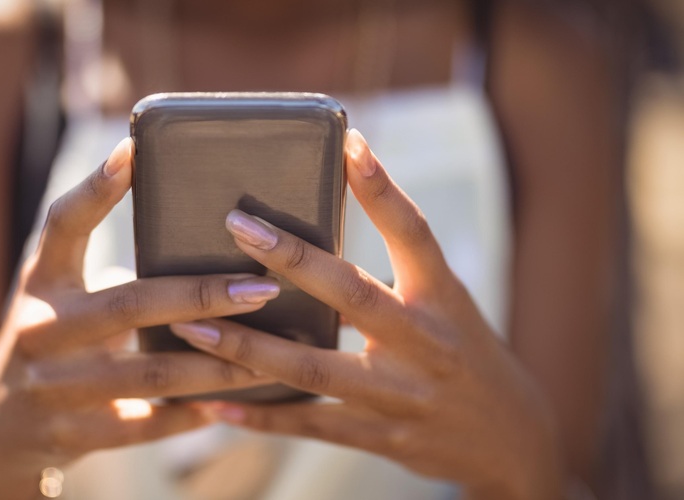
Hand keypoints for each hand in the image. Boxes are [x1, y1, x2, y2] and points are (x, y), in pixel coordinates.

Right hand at [0, 138, 277, 499]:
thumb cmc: (52, 343)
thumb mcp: (62, 299)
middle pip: (128, 304)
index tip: (133, 151)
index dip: (95, 189)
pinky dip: (190, 417)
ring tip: (271, 357)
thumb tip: (214, 247)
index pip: (63, 226)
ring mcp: (53, 387)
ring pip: (149, 375)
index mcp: (40, 283)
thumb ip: (116, 276)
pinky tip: (228, 406)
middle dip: (202, 295)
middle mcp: (42, 329)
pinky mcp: (70, 435)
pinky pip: (145, 426)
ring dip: (216, 365)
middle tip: (263, 288)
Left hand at [169, 130, 563, 499]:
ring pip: (313, 368)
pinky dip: (262, 416)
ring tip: (193, 324)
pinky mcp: (380, 438)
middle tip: (237, 225)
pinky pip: (310, 427)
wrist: (511, 440)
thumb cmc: (466, 353)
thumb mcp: (447, 304)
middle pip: (352, 293)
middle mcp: (423, 342)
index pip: (414, 233)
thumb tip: (328, 218)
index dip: (382, 189)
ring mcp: (400, 395)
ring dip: (249, 347)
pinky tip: (216, 405)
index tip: (349, 142)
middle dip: (291, 258)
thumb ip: (400, 268)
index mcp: (443, 298)